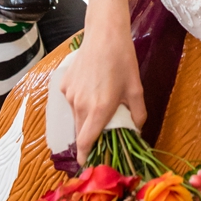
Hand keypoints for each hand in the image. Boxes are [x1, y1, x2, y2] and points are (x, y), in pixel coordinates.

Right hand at [57, 17, 146, 160]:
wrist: (103, 35)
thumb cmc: (123, 61)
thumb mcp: (136, 89)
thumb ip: (137, 114)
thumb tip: (136, 131)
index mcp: (98, 109)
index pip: (86, 142)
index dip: (86, 156)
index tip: (88, 165)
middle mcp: (80, 105)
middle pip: (81, 132)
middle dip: (89, 139)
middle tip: (102, 140)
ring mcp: (69, 95)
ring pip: (76, 117)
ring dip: (86, 120)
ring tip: (101, 109)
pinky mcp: (64, 86)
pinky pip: (72, 102)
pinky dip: (81, 104)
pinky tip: (93, 91)